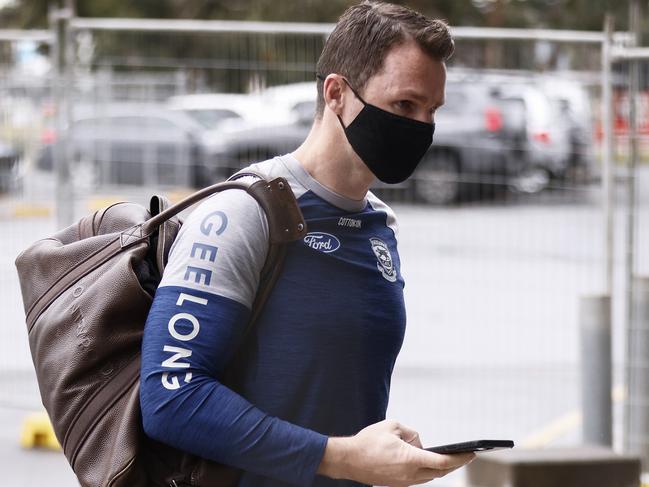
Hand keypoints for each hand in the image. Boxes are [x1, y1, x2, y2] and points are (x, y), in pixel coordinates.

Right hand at [318, 419, 474, 486]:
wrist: (349, 459)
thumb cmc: (368, 441)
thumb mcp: (392, 426)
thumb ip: (411, 432)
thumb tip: (418, 442)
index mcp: (410, 459)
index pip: (442, 462)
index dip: (460, 458)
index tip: (471, 453)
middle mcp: (409, 474)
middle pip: (440, 472)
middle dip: (455, 464)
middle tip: (467, 455)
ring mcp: (404, 482)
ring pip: (430, 477)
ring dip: (442, 469)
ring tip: (451, 459)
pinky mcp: (398, 484)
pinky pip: (419, 478)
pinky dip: (428, 471)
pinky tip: (431, 463)